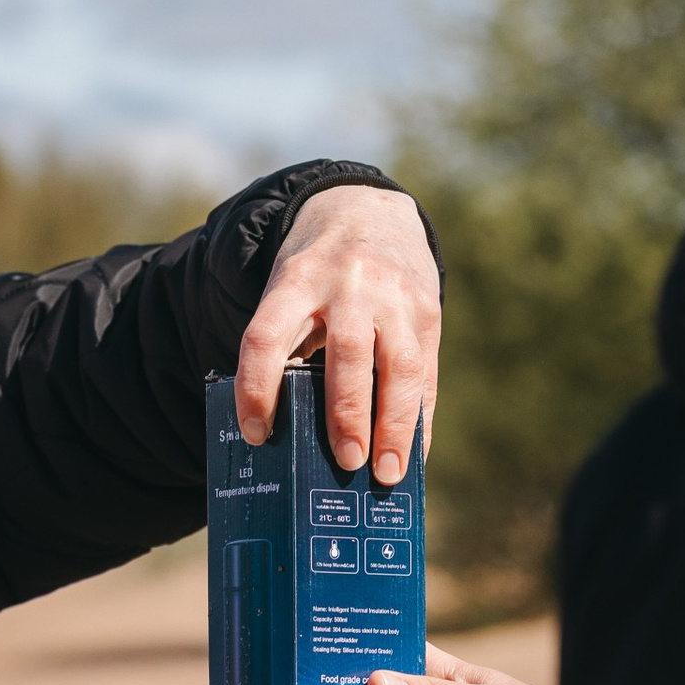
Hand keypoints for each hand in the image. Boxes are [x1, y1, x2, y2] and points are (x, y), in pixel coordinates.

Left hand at [237, 186, 440, 484]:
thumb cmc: (315, 273)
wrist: (366, 211)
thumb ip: (286, 346)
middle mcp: (347, 284)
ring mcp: (394, 295)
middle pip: (347, 354)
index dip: (256, 389)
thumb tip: (282, 437)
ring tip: (386, 473)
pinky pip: (427, 372)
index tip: (256, 435)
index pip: (267, 337)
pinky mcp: (428, 308)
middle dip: (347, 413)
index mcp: (295, 281)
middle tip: (345, 462)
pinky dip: (419, 418)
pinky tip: (411, 454)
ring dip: (394, 425)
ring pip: (400, 365)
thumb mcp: (288, 290)